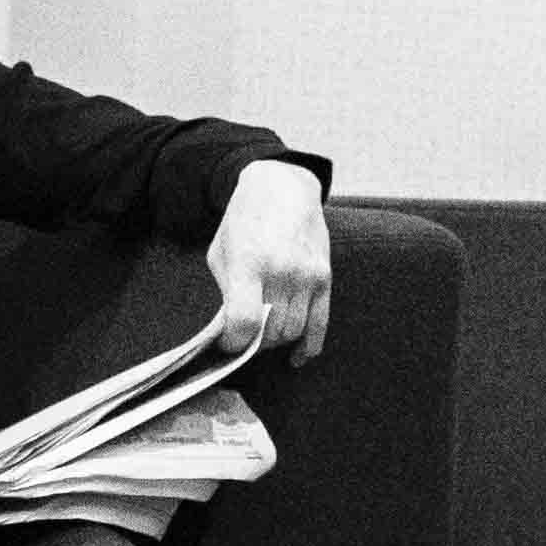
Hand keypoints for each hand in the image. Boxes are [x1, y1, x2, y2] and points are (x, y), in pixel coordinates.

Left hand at [203, 159, 332, 362]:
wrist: (282, 189)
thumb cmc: (244, 222)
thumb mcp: (221, 253)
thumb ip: (228, 292)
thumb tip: (237, 331)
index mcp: (249, 264)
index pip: (246, 321)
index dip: (235, 342)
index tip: (229, 344)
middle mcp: (282, 272)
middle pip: (272, 332)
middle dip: (255, 342)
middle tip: (246, 336)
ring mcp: (307, 275)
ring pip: (294, 331)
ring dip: (277, 340)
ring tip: (265, 332)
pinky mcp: (325, 277)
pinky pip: (320, 324)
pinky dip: (308, 346)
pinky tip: (297, 356)